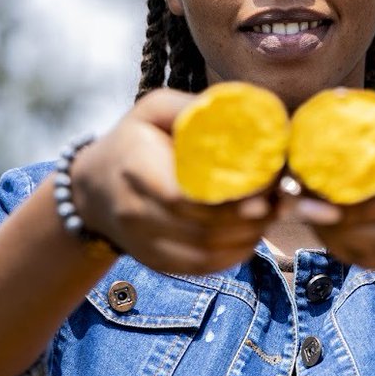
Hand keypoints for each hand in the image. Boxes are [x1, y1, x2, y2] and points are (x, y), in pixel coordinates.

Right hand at [69, 88, 273, 275]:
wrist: (92, 188)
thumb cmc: (133, 141)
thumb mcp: (153, 110)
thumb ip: (192, 107)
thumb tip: (244, 111)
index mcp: (136, 169)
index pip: (185, 195)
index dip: (230, 197)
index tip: (266, 185)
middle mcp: (135, 212)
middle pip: (203, 227)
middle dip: (250, 217)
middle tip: (282, 199)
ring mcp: (144, 243)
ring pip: (206, 252)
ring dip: (248, 236)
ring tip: (271, 214)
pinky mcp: (156, 262)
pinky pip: (202, 267)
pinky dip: (234, 255)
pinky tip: (252, 234)